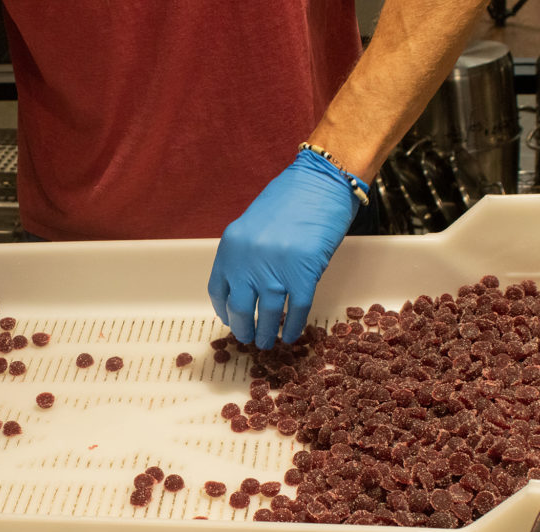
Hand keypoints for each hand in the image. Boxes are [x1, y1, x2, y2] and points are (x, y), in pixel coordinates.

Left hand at [207, 149, 366, 348]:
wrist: (320, 182)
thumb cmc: (290, 199)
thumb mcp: (253, 225)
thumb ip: (245, 254)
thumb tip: (245, 284)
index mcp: (231, 248)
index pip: (218, 290)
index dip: (224, 310)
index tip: (230, 319)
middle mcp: (247, 261)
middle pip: (240, 309)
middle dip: (244, 328)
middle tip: (249, 337)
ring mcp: (275, 270)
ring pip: (267, 315)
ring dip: (267, 333)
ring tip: (268, 342)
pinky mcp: (303, 275)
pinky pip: (295, 310)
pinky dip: (293, 326)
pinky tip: (291, 334)